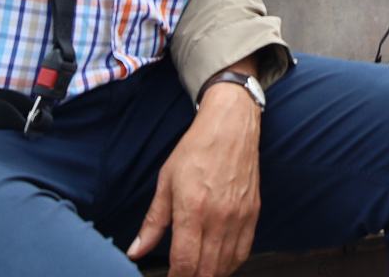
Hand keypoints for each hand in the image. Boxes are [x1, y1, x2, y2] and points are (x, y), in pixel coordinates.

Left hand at [127, 86, 261, 276]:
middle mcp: (218, 217)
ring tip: (196, 271)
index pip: (184, 262)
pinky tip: (218, 263)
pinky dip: (230, 264)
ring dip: (210, 274)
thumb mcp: (166, 182)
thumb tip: (135, 252)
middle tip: (180, 275)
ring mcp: (239, 217)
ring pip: (226, 265)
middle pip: (207, 270)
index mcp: (192, 208)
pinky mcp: (253, 213)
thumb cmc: (196, 149)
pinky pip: (243, 252)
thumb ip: (153, 222)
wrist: (230, 126)